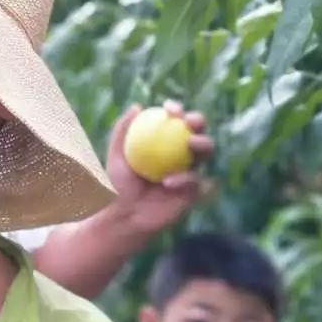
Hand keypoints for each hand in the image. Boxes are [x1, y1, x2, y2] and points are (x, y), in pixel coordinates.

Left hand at [105, 101, 214, 237]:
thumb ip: (122, 130)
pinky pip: (200, 183)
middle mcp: (180, 154)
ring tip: (188, 148)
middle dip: (198, 122)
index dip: (177, 110)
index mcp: (164, 142)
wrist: (125, 215)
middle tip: (189, 124)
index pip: (176, 120)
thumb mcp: (116, 155)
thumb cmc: (118, 184)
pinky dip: (187, 181)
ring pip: (204, 154)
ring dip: (200, 147)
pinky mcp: (195, 192)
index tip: (170, 110)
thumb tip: (137, 106)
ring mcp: (190, 172)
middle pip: (197, 131)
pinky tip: (171, 183)